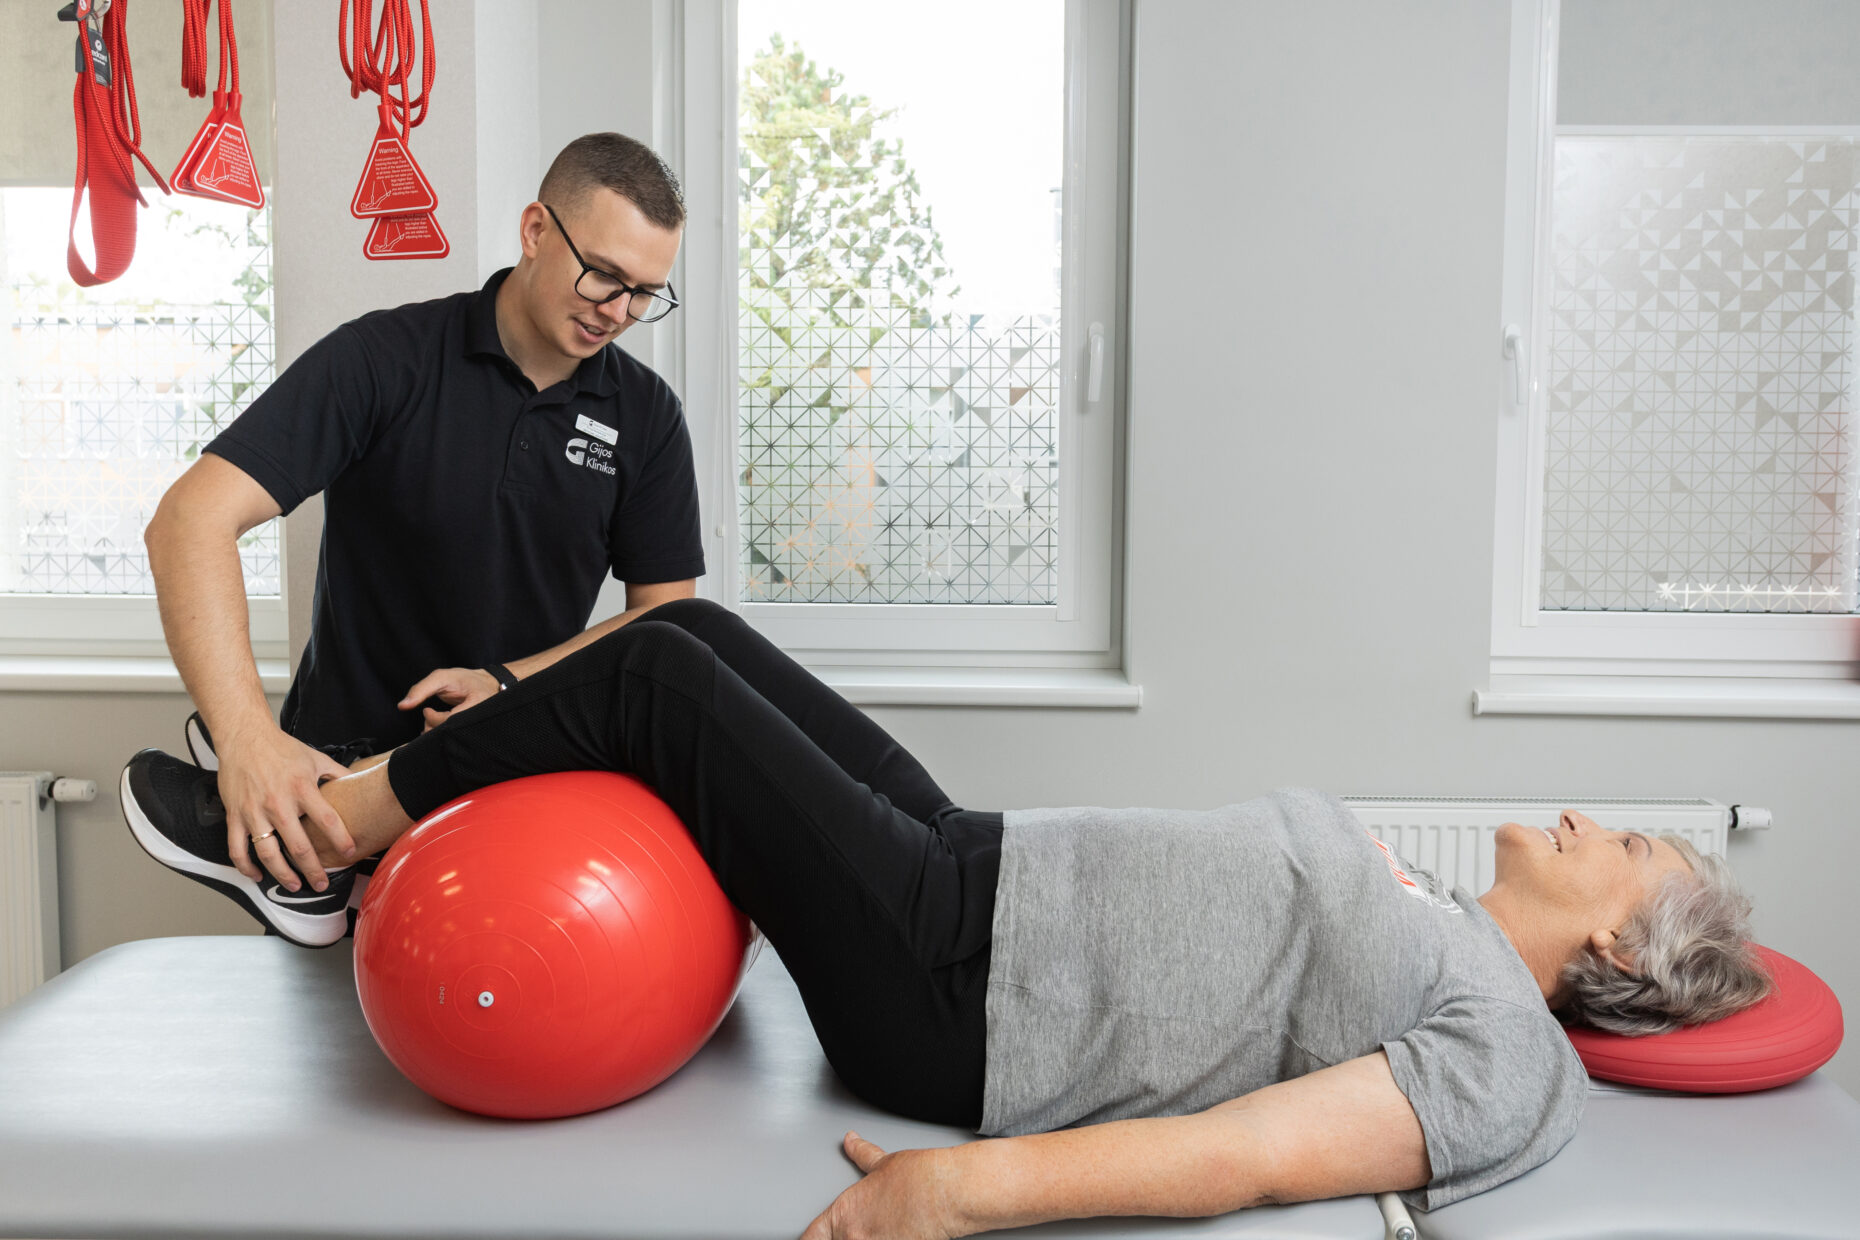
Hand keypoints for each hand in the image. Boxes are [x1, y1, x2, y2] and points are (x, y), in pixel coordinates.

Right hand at [217, 724, 355, 891]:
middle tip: (322, 883)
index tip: (350, 853)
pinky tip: (258, 875)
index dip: (340, 839)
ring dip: (282, 874)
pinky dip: (246, 866)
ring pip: (268, 853)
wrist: (244, 737)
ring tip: (295, 886)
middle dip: (313, 869)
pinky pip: (237, 848)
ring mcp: (254, 812)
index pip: (327, 819)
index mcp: (301, 788)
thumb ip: (337, 774)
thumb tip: (359, 783)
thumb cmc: (281, 748)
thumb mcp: (315, 758)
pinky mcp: (235, 815)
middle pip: (298, 845)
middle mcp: (278, 803)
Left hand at [398, 667, 501, 731]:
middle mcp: (481, 719)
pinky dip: (442, 735)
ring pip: (451, 740)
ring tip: (433, 720)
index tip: (427, 710)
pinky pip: (455, 740)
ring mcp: (478, 729)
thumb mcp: (441, 677)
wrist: (486, 685)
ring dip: (436, 732)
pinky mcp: (473, 734)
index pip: (449, 721)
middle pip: (450, 735)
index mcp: (478, 703)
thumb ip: (421, 689)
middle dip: (433, 729)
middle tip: (428, 717)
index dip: (433, 718)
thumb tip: (402, 706)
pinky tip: (438, 728)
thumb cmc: (464, 680)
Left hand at [800, 1133, 964, 1239]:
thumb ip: (861, 1155)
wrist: (948, 1192)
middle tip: (859, 1231)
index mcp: (844, 1214)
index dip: (810, 1239)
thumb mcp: (882, 1163)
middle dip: (844, 1238)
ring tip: (883, 1230)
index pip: (811, 1238)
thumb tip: (850, 1141)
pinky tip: (897, 1235)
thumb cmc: (920, 1179)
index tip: (811, 1238)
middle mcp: (854, 1238)